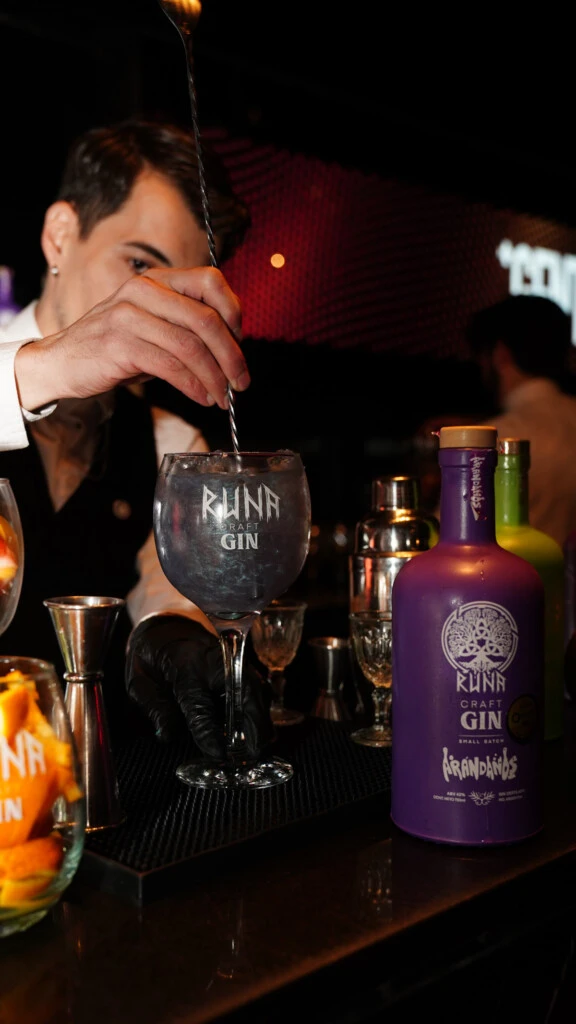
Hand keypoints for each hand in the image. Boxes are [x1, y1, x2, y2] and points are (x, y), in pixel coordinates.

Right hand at [14, 266, 248, 412]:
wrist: (61, 362)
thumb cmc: (113, 346)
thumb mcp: (152, 325)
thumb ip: (185, 326)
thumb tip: (231, 348)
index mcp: (156, 280)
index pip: (209, 280)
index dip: (234, 311)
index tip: (241, 341)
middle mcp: (143, 290)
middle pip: (205, 318)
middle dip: (231, 354)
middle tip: (241, 380)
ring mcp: (129, 316)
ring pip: (190, 346)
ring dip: (214, 377)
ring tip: (223, 396)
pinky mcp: (120, 345)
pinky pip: (170, 367)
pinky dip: (193, 386)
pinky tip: (202, 397)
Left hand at [125, 614, 273, 760]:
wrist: (169, 626)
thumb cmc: (153, 654)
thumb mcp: (140, 680)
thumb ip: (154, 707)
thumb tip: (167, 735)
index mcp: (184, 664)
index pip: (198, 702)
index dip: (208, 730)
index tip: (217, 753)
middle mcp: (214, 661)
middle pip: (242, 694)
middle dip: (251, 727)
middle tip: (250, 757)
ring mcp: (232, 662)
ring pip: (257, 692)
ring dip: (260, 723)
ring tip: (255, 751)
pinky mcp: (243, 668)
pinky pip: (259, 692)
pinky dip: (261, 715)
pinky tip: (256, 736)